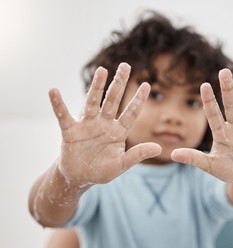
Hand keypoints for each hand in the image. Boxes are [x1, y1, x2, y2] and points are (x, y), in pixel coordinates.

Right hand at [49, 63, 160, 186]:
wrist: (79, 178)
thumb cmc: (102, 170)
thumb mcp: (121, 165)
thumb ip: (138, 155)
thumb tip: (159, 149)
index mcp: (118, 132)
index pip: (131, 113)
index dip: (138, 100)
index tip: (147, 85)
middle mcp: (104, 124)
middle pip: (113, 100)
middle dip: (119, 83)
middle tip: (125, 65)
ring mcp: (87, 125)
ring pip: (92, 102)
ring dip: (96, 86)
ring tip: (102, 70)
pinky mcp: (70, 131)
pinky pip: (63, 115)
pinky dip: (58, 104)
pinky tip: (53, 91)